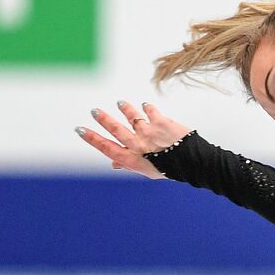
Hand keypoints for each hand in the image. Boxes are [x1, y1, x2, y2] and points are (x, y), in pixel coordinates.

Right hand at [76, 100, 192, 178]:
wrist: (194, 164)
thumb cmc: (169, 168)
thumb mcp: (147, 171)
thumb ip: (130, 165)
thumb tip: (113, 164)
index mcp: (133, 160)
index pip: (107, 148)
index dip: (92, 139)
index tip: (80, 129)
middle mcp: (139, 146)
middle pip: (116, 130)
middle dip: (104, 120)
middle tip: (94, 111)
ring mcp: (150, 133)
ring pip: (132, 117)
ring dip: (125, 109)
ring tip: (120, 103)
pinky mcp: (162, 123)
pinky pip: (150, 111)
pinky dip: (146, 108)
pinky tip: (144, 105)